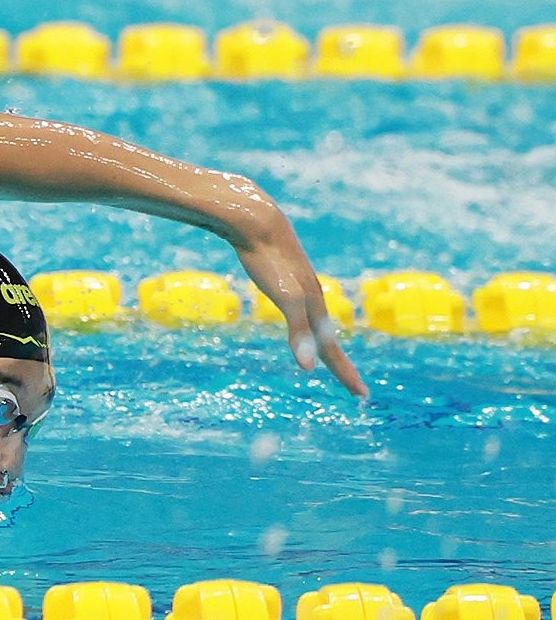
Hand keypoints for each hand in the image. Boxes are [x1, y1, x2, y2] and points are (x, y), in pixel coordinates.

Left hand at [237, 233, 368, 397]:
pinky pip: (300, 310)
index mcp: (314, 308)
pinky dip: (305, 325)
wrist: (257, 222)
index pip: (333, 352)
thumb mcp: (284, 298)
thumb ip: (297, 332)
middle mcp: (312, 299)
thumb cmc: (269, 261)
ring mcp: (299, 288)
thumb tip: (308, 368)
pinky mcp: (283, 278)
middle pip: (329, 341)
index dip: (346, 375)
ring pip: (316, 324)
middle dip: (340, 366)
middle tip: (354, 387)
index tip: (362, 397)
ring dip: (324, 345)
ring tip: (328, 358)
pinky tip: (301, 321)